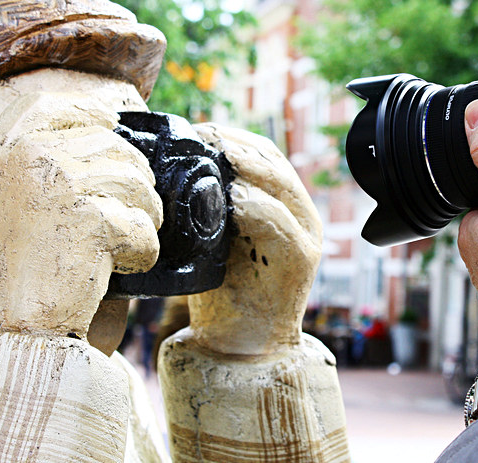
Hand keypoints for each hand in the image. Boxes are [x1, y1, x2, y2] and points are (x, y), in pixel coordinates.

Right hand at [0, 92, 161, 336]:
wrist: (12, 330)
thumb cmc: (8, 273)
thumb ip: (32, 166)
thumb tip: (96, 134)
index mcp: (2, 148)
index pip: (56, 104)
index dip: (92, 112)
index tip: (112, 127)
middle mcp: (28, 154)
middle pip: (114, 146)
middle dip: (132, 182)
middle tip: (124, 216)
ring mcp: (61, 182)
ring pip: (138, 182)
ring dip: (143, 216)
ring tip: (122, 245)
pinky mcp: (92, 218)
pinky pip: (143, 226)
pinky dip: (143, 252)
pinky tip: (122, 269)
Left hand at [187, 124, 321, 354]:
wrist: (240, 347)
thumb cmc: (220, 291)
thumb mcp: (211, 239)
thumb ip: (207, 207)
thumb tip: (171, 172)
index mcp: (280, 205)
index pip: (264, 155)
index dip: (234, 137)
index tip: (199, 129)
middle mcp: (299, 216)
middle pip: (273, 162)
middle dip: (237, 144)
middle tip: (202, 135)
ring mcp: (305, 237)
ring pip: (282, 185)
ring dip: (247, 166)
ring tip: (217, 154)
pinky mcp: (302, 261)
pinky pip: (281, 224)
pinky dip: (257, 208)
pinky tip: (232, 200)